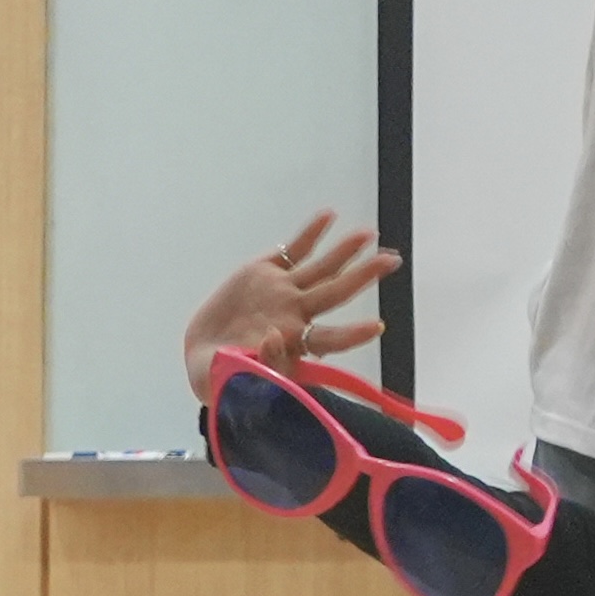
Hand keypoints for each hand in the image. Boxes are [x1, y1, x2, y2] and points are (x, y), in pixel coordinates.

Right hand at [182, 211, 395, 374]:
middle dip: (364, 276)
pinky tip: (329, 216)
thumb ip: (258, 363)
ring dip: (344, 250)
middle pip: (336, 292)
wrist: (202, 354)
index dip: (351, 334)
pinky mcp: (266, 271)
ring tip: (368, 234)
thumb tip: (275, 339)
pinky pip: (293, 249)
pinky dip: (311, 233)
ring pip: (321, 268)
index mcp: (295, 344)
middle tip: (391, 261)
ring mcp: (284, 290)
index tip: (377, 326)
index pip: (329, 338)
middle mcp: (296, 312)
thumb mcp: (236, 379)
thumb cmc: (224, 375)